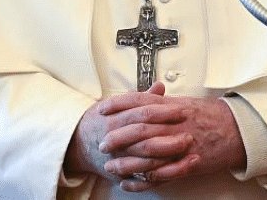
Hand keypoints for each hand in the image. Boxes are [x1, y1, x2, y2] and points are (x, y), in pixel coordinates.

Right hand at [65, 82, 195, 184]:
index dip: (163, 112)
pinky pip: (144, 179)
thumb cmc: (101, 122)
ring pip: (145, 161)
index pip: (142, 113)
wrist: (77, 144)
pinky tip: (177, 170)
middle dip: (168, 136)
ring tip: (187, 152)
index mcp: (115, 119)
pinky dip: (160, 175)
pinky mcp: (123, 175)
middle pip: (145, 138)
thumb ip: (141, 98)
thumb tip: (160, 86)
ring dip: (168, 157)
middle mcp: (116, 140)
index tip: (181, 110)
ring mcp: (118, 159)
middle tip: (188, 134)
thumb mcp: (116, 105)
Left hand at [101, 92, 245, 191]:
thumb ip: (163, 102)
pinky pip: (160, 175)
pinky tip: (128, 183)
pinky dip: (141, 181)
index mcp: (172, 106)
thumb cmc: (210, 115)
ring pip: (147, 155)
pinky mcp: (185, 164)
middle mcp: (174, 124)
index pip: (140, 102)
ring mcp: (179, 145)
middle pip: (140, 129)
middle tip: (102, 142)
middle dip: (117, 137)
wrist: (236, 130)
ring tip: (110, 166)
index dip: (118, 105)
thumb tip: (145, 95)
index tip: (102, 109)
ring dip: (126, 162)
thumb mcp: (186, 102)